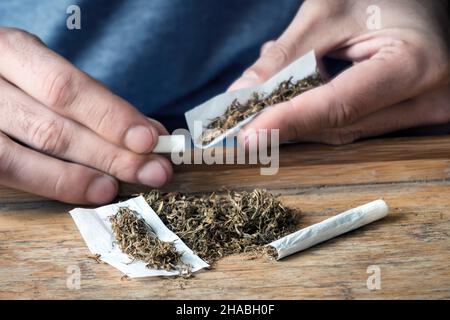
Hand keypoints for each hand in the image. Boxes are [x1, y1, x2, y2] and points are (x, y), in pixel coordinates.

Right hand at [0, 28, 171, 203]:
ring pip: (30, 155)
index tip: (149, 139)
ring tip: (123, 184)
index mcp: (11, 51)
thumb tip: (150, 133)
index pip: (65, 88)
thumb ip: (96, 101)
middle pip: (53, 127)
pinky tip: (91, 189)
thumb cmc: (19, 79)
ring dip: (86, 174)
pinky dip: (57, 183)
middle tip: (154, 170)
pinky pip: (12, 173)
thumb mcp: (49, 73)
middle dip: (112, 153)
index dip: (111, 117)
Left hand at [229, 0, 449, 144]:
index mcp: (414, 65)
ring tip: (275, 83)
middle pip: (339, 125)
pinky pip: (355, 123)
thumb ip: (286, 55)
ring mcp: (423, 112)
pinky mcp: (412, 115)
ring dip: (301, 113)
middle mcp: (426, 100)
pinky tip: (303, 84)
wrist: (423, 0)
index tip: (250, 135)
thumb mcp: (330, 12)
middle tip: (247, 112)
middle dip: (288, 120)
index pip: (339, 106)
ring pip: (344, 129)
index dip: (290, 120)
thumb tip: (242, 92)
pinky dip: (319, 110)